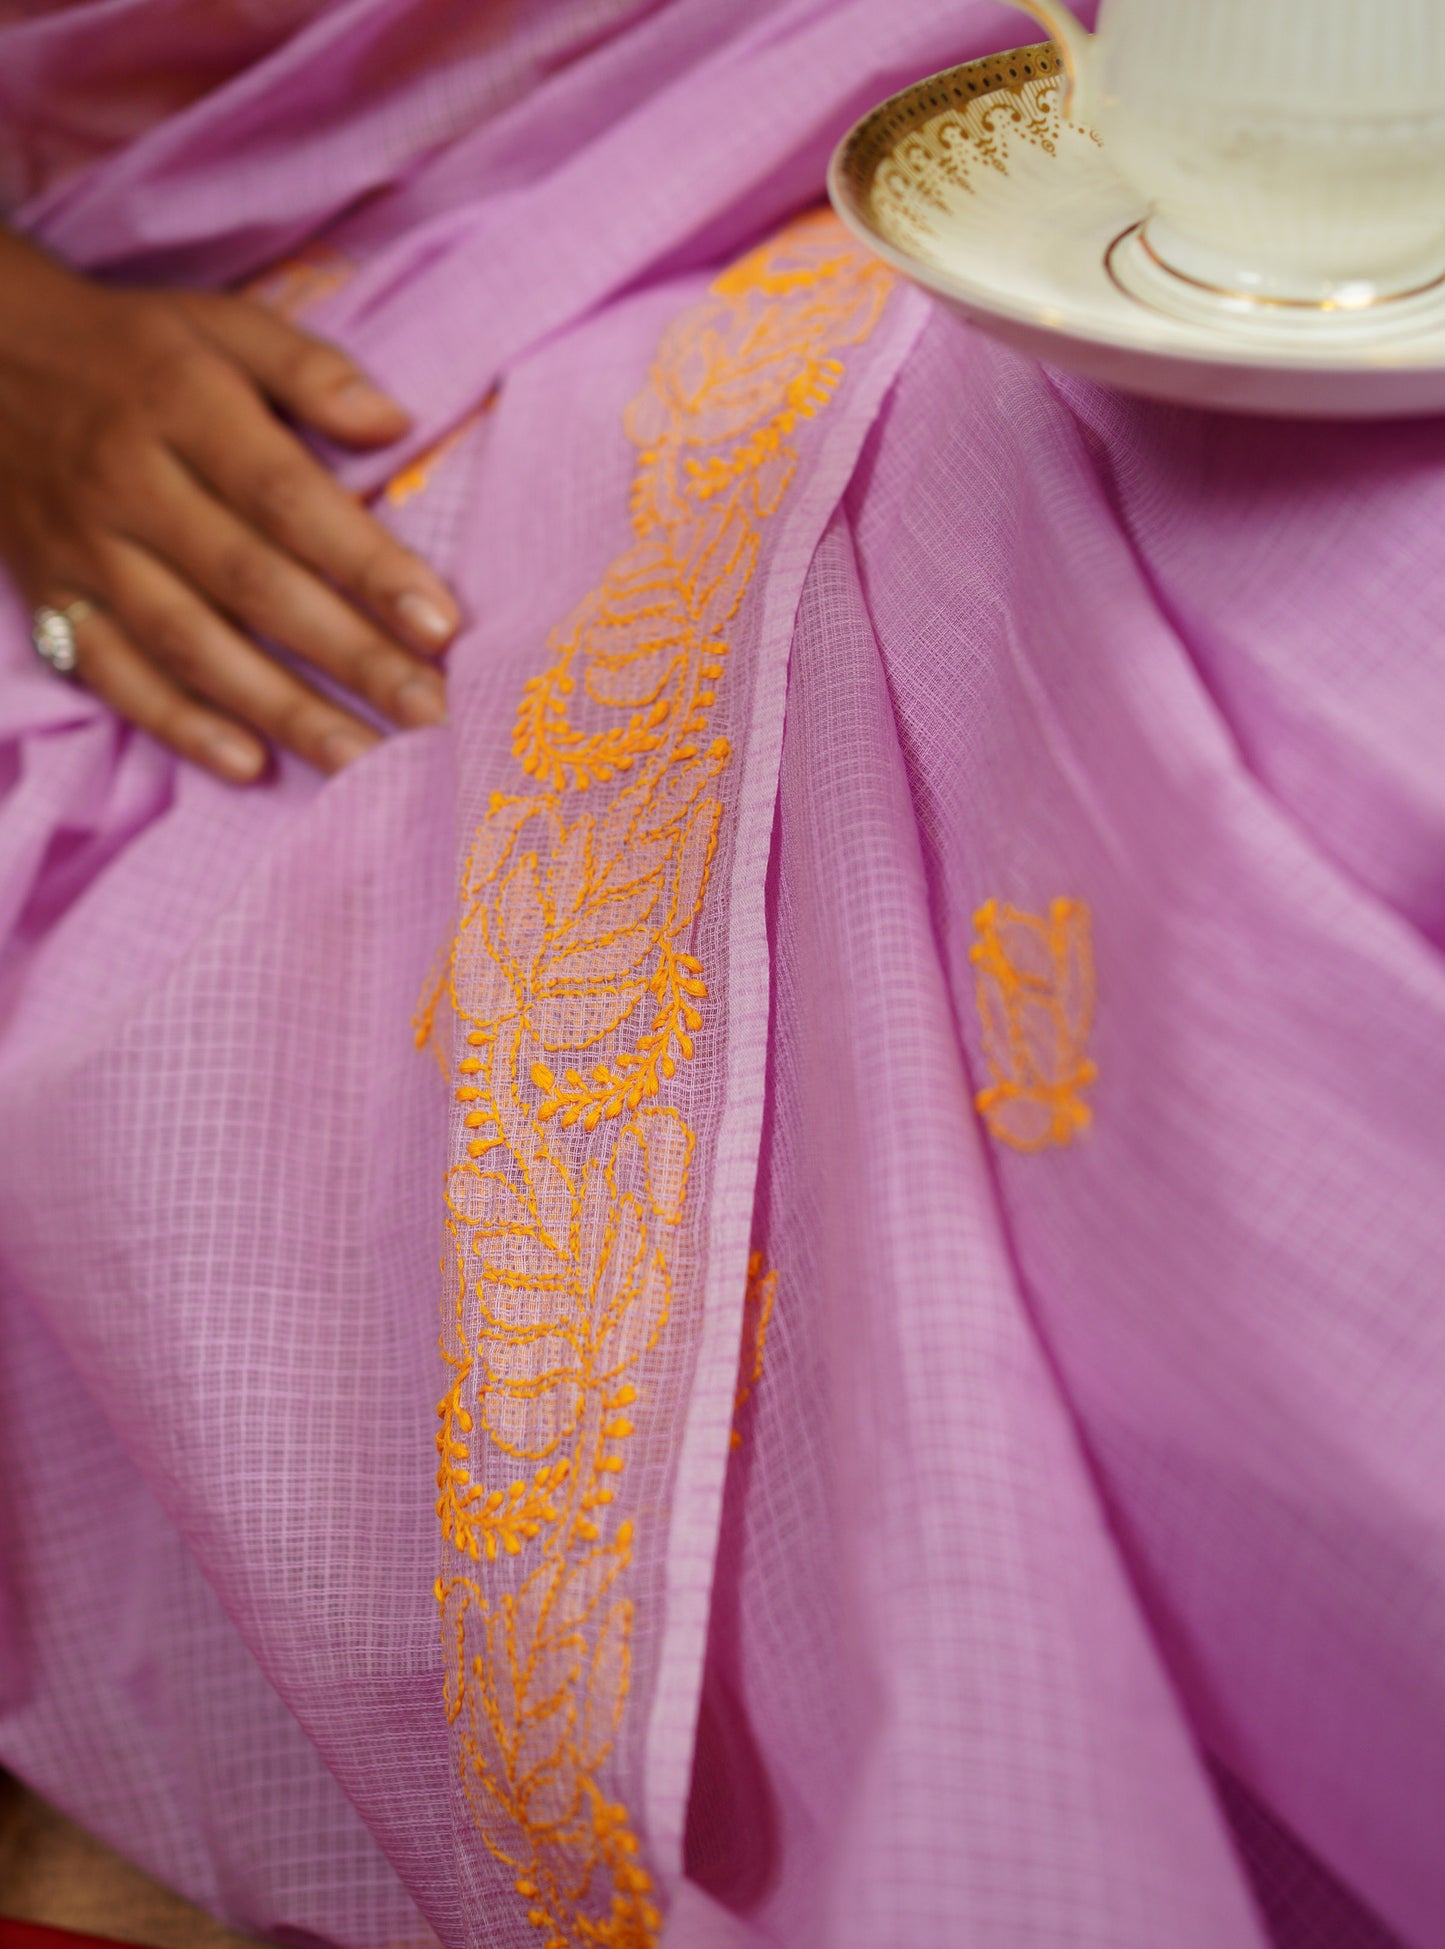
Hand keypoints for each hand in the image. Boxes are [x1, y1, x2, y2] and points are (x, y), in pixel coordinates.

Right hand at [0, 228, 459, 781]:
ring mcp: (86, 549)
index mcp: (186, 405)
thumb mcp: (220, 324)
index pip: (289, 498)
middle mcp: (132, 483)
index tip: (442, 625)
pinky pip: (113, 675)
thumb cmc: (136, 351)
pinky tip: (249, 766)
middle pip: (253, 584)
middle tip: (431, 717)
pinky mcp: (52, 597)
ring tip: (366, 763)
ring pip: (191, 644)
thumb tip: (395, 425)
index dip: (367, 566)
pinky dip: (179, 725)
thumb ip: (310, 371)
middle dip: (350, 658)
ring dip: (283, 711)